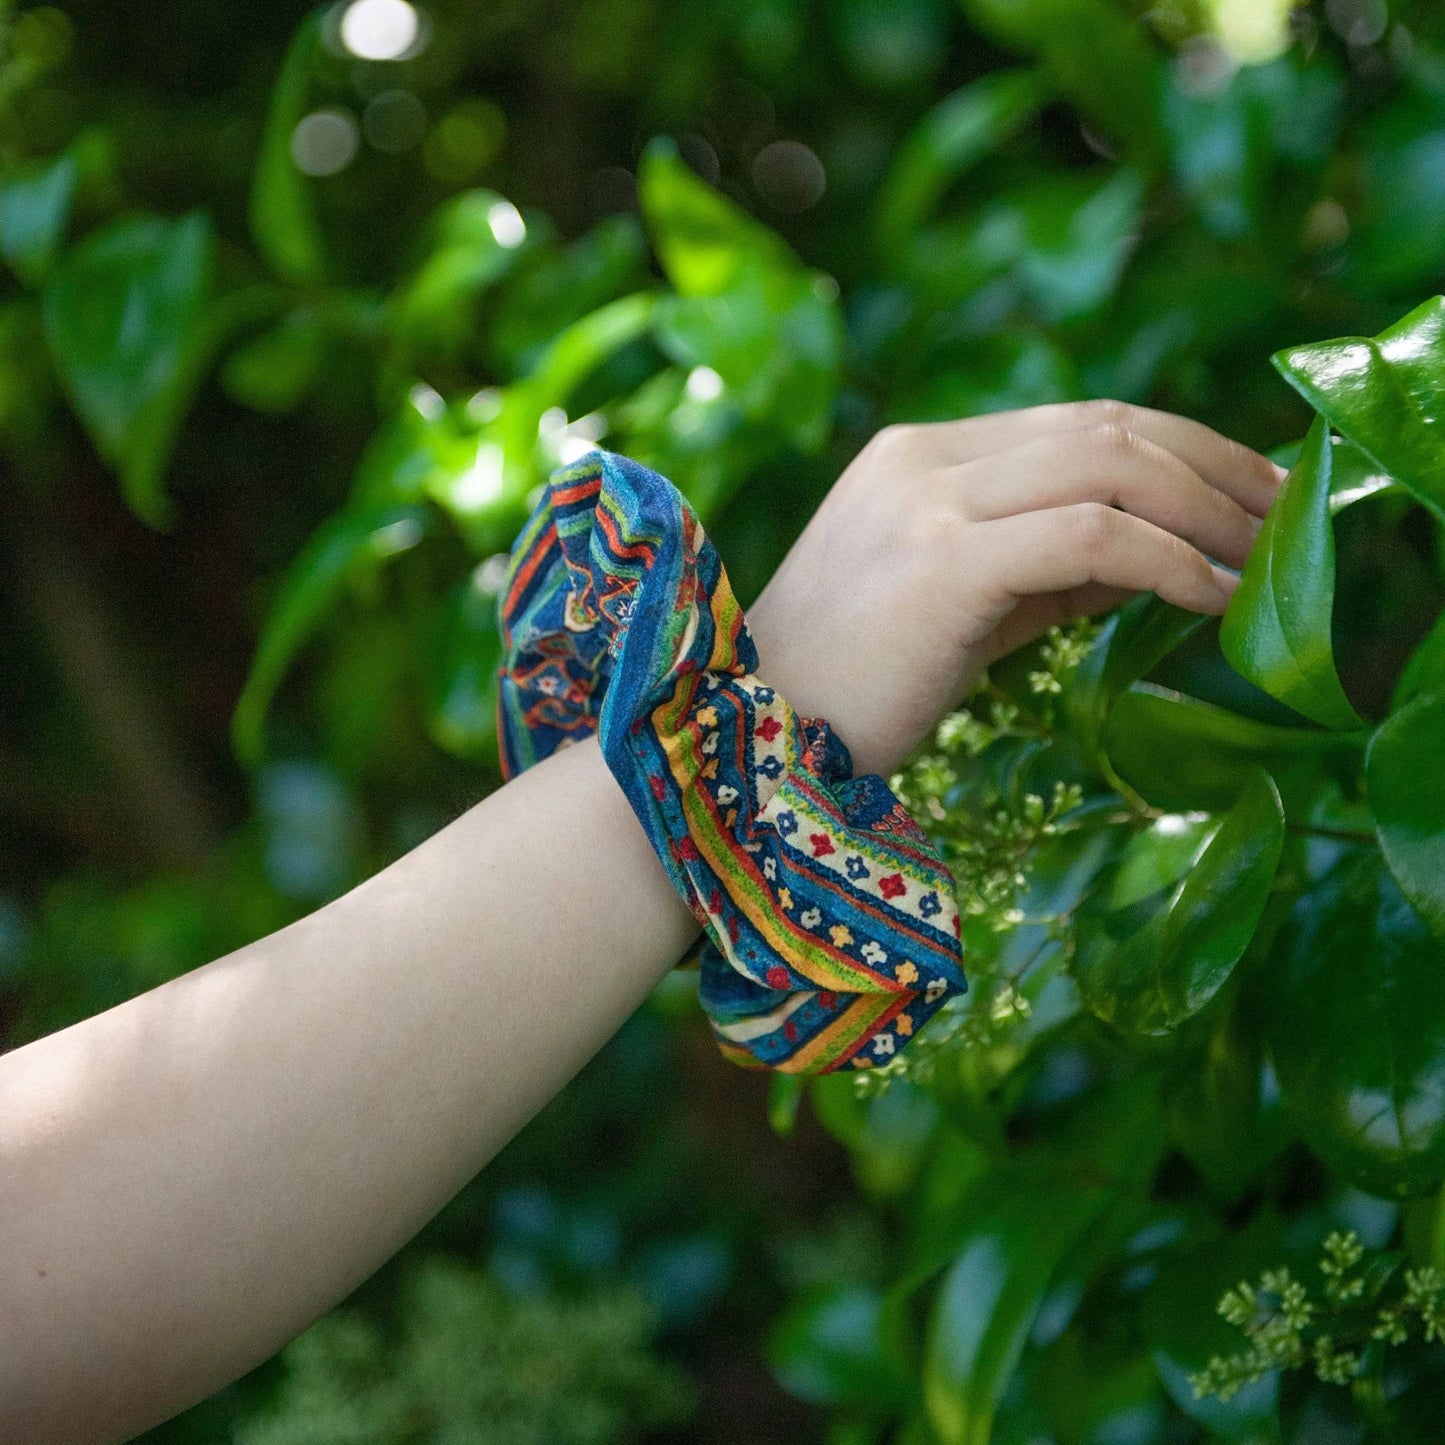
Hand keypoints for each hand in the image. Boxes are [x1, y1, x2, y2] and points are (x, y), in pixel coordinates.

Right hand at [745, 399, 1285, 777]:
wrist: (740, 748)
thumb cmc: (841, 697)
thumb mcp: (955, 615)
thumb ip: (1043, 574)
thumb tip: (1158, 560)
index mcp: (916, 460)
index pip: (1076, 424)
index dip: (1178, 447)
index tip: (1246, 491)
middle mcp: (922, 460)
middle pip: (1106, 424)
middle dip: (1215, 462)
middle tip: (1286, 512)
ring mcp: (927, 500)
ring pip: (1110, 462)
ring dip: (1208, 505)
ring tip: (1266, 556)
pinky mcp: (942, 558)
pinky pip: (1092, 534)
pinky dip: (1169, 558)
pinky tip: (1210, 595)